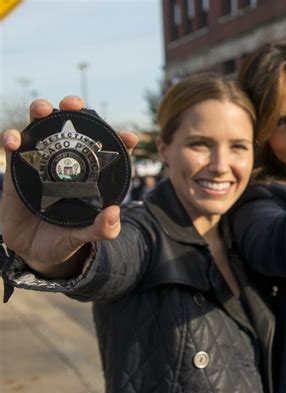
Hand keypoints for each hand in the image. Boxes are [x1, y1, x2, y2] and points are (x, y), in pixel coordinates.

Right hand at [1, 96, 138, 277]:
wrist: (34, 251)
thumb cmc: (65, 239)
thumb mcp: (86, 236)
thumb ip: (102, 229)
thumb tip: (114, 213)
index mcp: (89, 178)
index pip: (107, 153)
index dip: (119, 140)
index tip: (129, 136)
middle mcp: (67, 166)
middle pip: (73, 130)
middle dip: (75, 111)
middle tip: (74, 104)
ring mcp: (42, 165)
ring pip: (42, 129)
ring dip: (41, 113)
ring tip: (43, 110)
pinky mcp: (18, 171)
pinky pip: (14, 148)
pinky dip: (12, 138)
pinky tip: (13, 140)